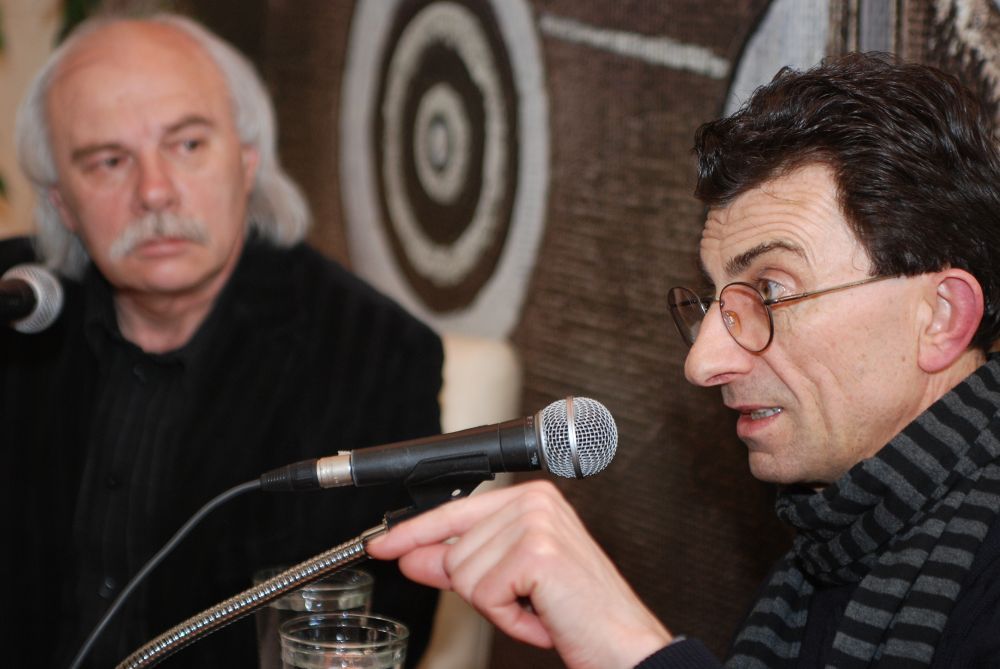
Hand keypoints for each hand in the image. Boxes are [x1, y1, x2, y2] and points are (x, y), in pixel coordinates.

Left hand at [366, 480, 672, 668]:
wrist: (623, 646)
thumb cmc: (576, 613)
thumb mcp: (509, 582)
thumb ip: (460, 562)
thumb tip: (413, 555)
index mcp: (530, 498)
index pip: (452, 511)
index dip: (413, 534)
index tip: (381, 546)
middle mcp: (534, 501)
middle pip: (454, 551)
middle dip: (482, 591)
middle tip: (527, 602)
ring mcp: (535, 523)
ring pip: (464, 574)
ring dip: (498, 607)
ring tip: (539, 608)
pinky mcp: (536, 552)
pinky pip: (484, 594)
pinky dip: (509, 619)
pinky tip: (542, 617)